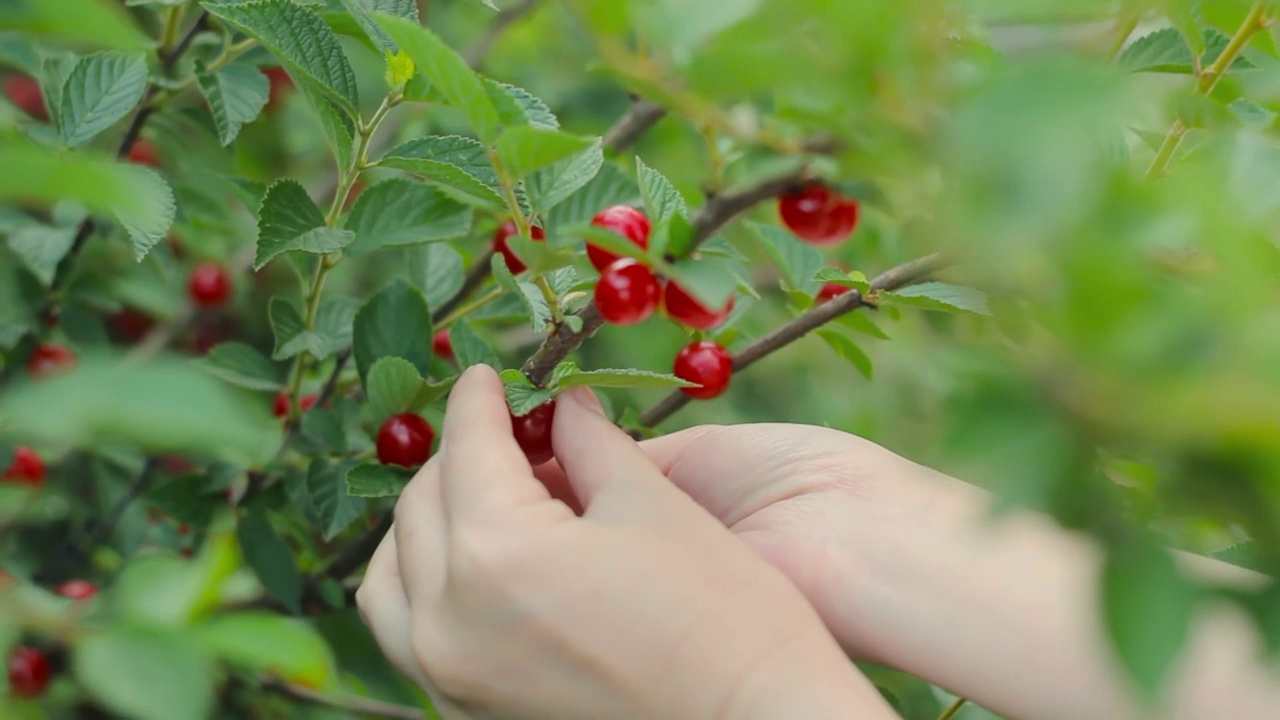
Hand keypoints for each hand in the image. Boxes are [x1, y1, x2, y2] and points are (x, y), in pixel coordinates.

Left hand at [356, 366, 895, 719]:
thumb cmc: (724, 614)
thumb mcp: (653, 504)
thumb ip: (589, 442)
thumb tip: (561, 406)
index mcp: (495, 554)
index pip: (467, 448)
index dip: (477, 399)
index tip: (486, 375)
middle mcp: (449, 621)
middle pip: (420, 508)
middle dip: (458, 456)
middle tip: (505, 432)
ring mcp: (450, 677)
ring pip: (392, 579)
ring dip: (425, 524)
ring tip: (480, 498)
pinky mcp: (464, 713)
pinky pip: (410, 634)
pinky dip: (425, 585)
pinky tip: (479, 566)